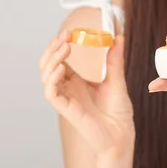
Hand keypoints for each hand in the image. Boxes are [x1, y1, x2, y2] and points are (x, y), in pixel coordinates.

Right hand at [39, 30, 134, 155]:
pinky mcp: (66, 110)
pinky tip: (62, 68)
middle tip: (65, 36)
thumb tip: (118, 37)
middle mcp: (68, 88)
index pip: (60, 59)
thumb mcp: (117, 80)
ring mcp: (66, 99)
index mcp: (77, 81)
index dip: (61, 44)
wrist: (122, 136)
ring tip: (65, 48)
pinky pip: (51, 93)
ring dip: (52, 60)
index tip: (70, 32)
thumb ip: (114, 60)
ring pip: (45, 76)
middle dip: (52, 48)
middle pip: (48, 65)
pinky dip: (52, 79)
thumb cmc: (118, 113)